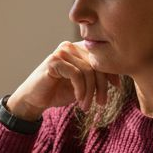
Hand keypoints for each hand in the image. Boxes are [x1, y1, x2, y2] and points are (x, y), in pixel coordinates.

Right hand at [2, 41, 118, 120]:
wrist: (34, 100)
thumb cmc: (58, 92)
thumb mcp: (82, 85)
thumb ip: (95, 77)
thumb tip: (117, 78)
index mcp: (78, 49)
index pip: (101, 57)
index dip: (111, 72)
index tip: (117, 88)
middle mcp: (70, 47)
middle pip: (96, 63)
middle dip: (102, 86)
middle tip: (102, 103)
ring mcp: (61, 53)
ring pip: (88, 70)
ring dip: (90, 92)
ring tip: (87, 106)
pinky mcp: (54, 62)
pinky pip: (76, 74)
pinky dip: (81, 89)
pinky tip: (79, 100)